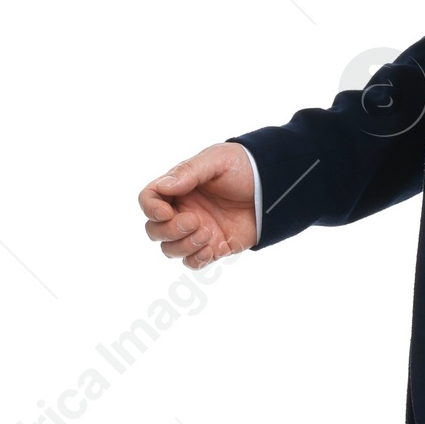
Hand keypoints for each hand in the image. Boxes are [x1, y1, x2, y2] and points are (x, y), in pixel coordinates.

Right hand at [138, 143, 256, 267]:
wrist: (275, 186)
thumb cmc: (245, 167)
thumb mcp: (217, 160)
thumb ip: (188, 172)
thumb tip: (164, 186)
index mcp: (178, 188)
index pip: (148, 200)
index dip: (150, 208)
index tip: (165, 212)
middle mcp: (183, 210)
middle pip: (154, 230)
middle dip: (169, 230)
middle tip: (195, 221)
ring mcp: (197, 231)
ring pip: (170, 249)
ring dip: (184, 246)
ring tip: (208, 233)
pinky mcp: (214, 247)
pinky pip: (193, 262)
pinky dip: (196, 259)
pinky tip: (212, 247)